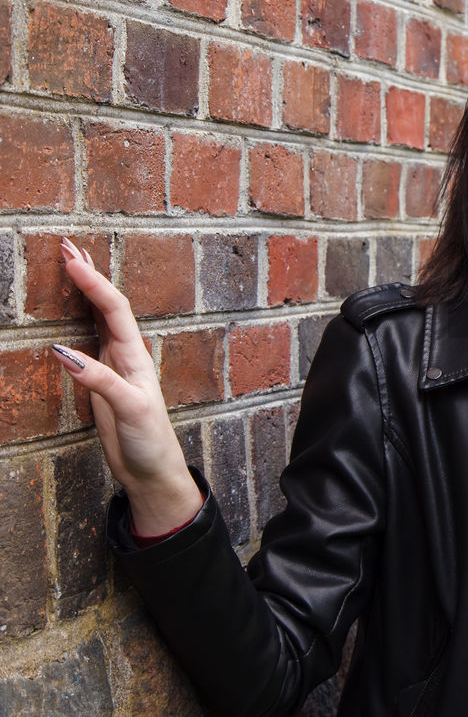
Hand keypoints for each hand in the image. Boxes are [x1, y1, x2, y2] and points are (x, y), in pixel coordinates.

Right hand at [53, 238, 202, 535]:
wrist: (153, 469)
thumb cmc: (149, 440)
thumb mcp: (129, 411)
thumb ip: (101, 382)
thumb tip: (65, 354)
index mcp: (136, 356)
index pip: (114, 310)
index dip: (94, 284)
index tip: (72, 261)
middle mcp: (127, 354)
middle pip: (107, 305)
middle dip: (89, 276)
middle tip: (66, 246)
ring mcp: (114, 365)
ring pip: (99, 319)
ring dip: (86, 292)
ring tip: (71, 264)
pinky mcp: (102, 381)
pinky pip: (87, 342)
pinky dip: (77, 320)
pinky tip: (68, 310)